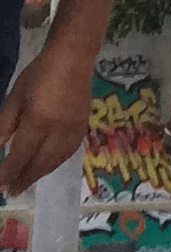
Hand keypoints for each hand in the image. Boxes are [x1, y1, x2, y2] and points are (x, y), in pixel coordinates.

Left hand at [0, 50, 93, 197]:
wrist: (74, 58)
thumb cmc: (39, 74)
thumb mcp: (14, 98)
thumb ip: (5, 125)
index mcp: (39, 123)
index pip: (19, 156)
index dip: (7, 173)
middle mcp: (58, 132)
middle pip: (39, 163)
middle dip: (23, 179)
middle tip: (10, 192)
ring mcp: (73, 130)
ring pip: (55, 161)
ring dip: (39, 174)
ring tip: (26, 182)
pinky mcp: (82, 127)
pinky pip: (68, 153)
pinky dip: (55, 164)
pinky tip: (47, 166)